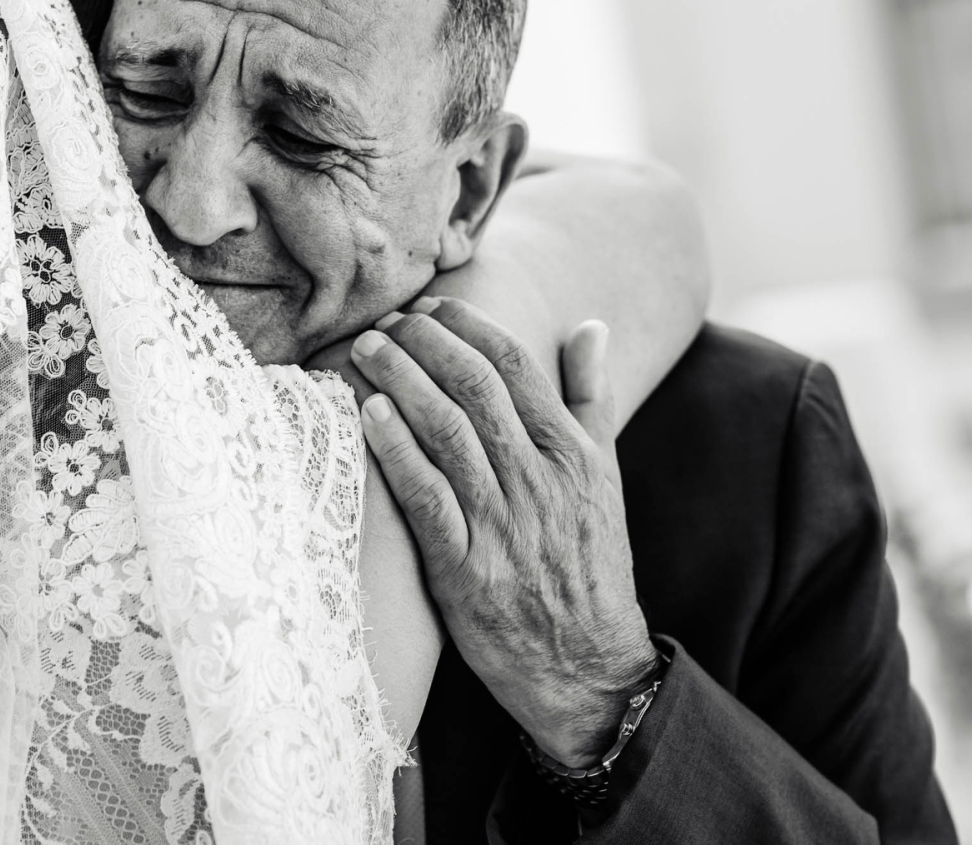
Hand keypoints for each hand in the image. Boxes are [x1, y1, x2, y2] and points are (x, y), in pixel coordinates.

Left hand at [350, 297, 658, 766]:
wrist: (585, 664)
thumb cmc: (588, 563)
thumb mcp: (604, 476)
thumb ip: (592, 398)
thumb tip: (589, 326)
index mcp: (572, 453)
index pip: (516, 367)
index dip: (469, 327)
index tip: (430, 306)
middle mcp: (539, 481)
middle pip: (475, 390)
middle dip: (425, 344)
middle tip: (386, 321)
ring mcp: (502, 525)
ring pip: (447, 433)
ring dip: (402, 382)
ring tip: (367, 350)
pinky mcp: (466, 569)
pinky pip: (427, 498)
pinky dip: (397, 452)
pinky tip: (369, 415)